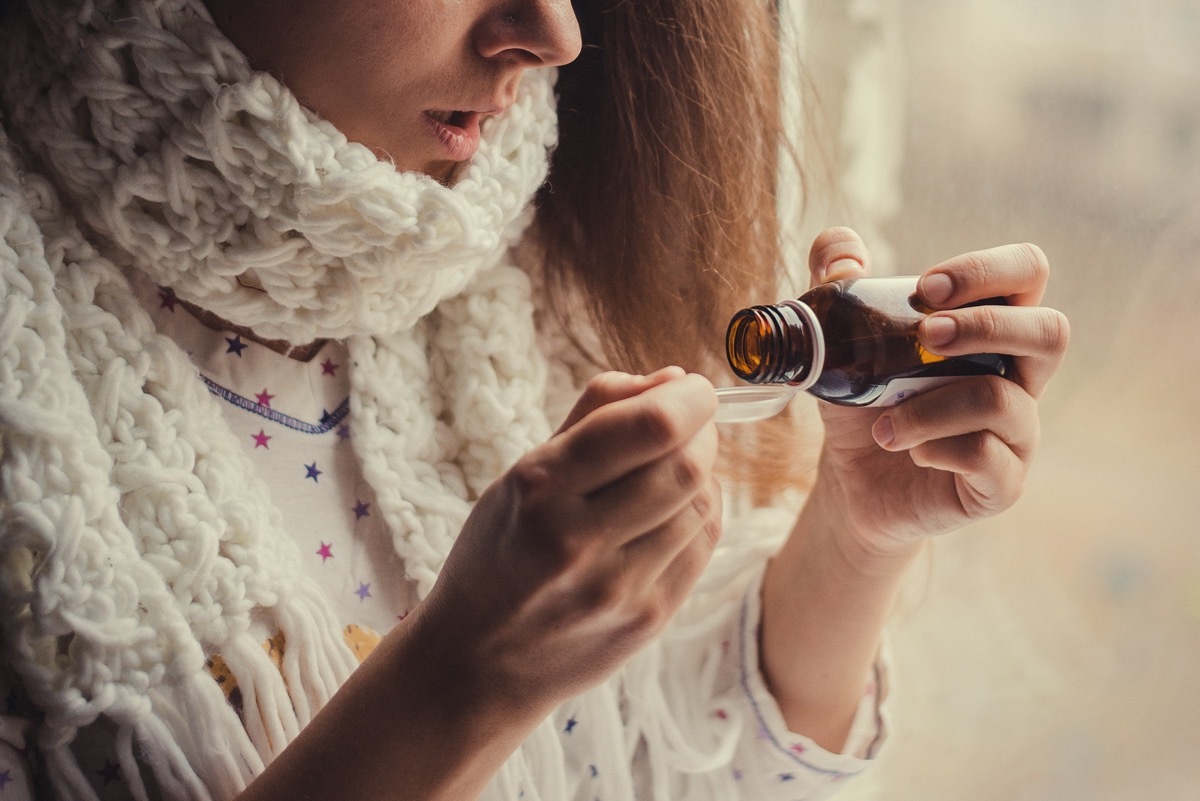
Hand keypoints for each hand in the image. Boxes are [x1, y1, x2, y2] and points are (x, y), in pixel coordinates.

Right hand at [413, 366, 722, 720]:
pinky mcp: (646, 620)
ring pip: (703, 505)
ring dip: (700, 475)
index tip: (692, 389)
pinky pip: (703, 547)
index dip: (689, 397)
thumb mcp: (522, 473)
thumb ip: (596, 415)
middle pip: (687, 466)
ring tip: (670, 473)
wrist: (476, 661)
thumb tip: (674, 378)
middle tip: (687, 427)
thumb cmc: (499, 554)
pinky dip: (699, 515)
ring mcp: (617, 587)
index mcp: (540, 488)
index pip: (650, 427)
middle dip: (700, 433)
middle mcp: (578, 539)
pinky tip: (671, 513)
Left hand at [806, 227, 1069, 559]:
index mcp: (991, 328)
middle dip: (985, 326)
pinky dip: (936, 449)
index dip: (987, 270)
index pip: (1026, 273)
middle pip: (1051, 331)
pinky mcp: (1002, 482)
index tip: (926, 287)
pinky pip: (985, 457)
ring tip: (883, 424)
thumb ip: (836, 287)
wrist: (854, 482)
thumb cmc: (863, 403)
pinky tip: (909, 451)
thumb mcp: (839, 343)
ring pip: (1001, 401)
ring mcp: (1018, 431)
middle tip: (925, 337)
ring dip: (929, 407)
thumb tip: (839, 247)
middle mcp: (1018, 376)